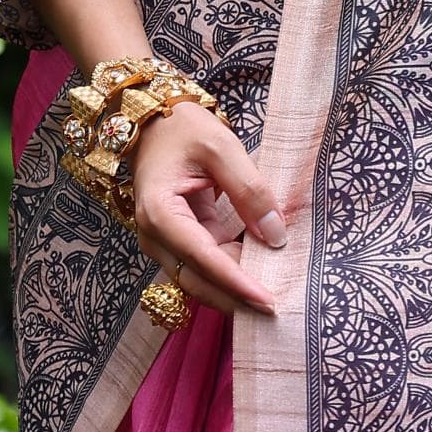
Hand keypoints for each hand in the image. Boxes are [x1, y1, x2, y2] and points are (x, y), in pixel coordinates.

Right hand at [131, 100, 284, 316]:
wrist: (153, 122)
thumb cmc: (183, 129)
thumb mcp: (222, 148)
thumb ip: (250, 191)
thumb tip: (275, 236)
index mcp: (159, 212)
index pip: (203, 258)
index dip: (236, 283)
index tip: (268, 300)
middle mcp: (155, 235)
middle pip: (197, 281)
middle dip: (235, 298)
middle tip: (277, 310)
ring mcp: (163, 241)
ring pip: (199, 280)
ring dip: (233, 291)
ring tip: (272, 296)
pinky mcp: (177, 241)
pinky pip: (204, 266)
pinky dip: (230, 275)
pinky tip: (258, 277)